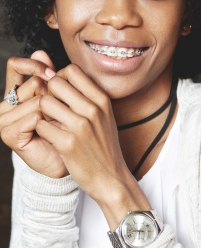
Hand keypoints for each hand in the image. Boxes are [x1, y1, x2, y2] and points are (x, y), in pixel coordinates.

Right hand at [0, 50, 67, 177]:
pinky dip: (49, 123)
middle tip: (61, 112)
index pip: (15, 65)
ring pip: (36, 100)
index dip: (34, 65)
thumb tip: (39, 52)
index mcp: (15, 93)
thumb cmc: (63, 128)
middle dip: (53, 96)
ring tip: (58, 125)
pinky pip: (35, 116)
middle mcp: (6, 104)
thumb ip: (47, 76)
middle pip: (32, 84)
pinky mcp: (8, 132)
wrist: (67, 159)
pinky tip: (52, 133)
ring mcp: (4, 119)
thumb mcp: (57, 98)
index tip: (52, 72)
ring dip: (54, 112)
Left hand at [36, 64, 150, 228]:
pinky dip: (43, 130)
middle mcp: (93, 109)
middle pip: (55, 82)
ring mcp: (80, 126)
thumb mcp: (104, 115)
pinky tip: (52, 137)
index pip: (72, 70)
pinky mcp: (68, 144)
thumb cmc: (104, 145)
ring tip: (51, 122)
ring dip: (43, 112)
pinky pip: (41, 125)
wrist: (110, 178)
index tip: (60, 92)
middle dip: (49, 93)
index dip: (60, 77)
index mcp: (102, 99)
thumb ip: (87, 96)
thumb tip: (61, 76)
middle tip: (52, 107)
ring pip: (45, 102)